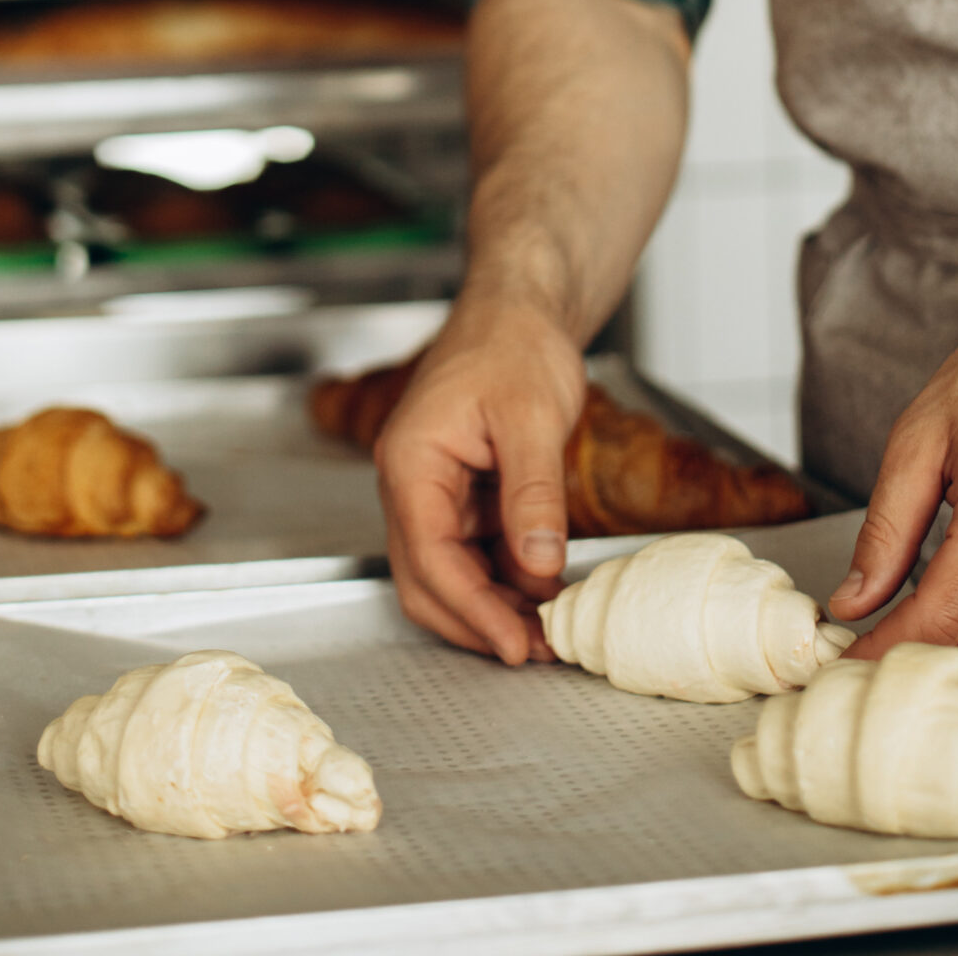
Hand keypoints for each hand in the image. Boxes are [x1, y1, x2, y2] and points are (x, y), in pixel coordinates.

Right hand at [375, 297, 587, 664]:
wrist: (520, 307)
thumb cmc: (515, 343)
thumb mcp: (532, 417)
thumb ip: (532, 493)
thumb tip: (539, 565)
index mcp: (411, 462)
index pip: (431, 559)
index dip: (474, 611)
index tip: (517, 646)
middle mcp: (410, 482)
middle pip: (427, 580)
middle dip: (479, 622)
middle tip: (537, 650)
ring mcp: (433, 490)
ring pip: (448, 572)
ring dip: (492, 606)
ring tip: (547, 630)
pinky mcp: (461, 493)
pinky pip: (472, 552)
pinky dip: (502, 579)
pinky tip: (542, 593)